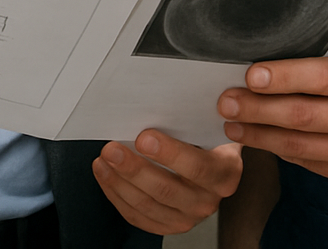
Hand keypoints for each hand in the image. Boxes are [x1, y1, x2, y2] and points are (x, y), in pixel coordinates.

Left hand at [93, 129, 242, 234]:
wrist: (216, 164)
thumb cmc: (209, 138)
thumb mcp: (211, 125)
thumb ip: (193, 118)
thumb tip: (159, 101)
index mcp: (224, 172)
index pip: (197, 166)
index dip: (169, 153)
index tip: (144, 137)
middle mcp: (208, 200)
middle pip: (167, 189)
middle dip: (134, 169)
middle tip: (112, 149)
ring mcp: (188, 217)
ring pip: (148, 205)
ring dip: (119, 183)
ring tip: (104, 161)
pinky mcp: (169, 225)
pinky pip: (139, 217)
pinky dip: (118, 196)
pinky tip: (107, 177)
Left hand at [218, 41, 327, 185]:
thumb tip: (272, 50)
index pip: (321, 76)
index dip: (283, 76)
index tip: (250, 75)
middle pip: (303, 115)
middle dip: (258, 109)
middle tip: (226, 101)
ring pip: (300, 146)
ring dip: (260, 135)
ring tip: (233, 123)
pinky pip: (308, 163)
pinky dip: (280, 150)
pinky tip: (260, 138)